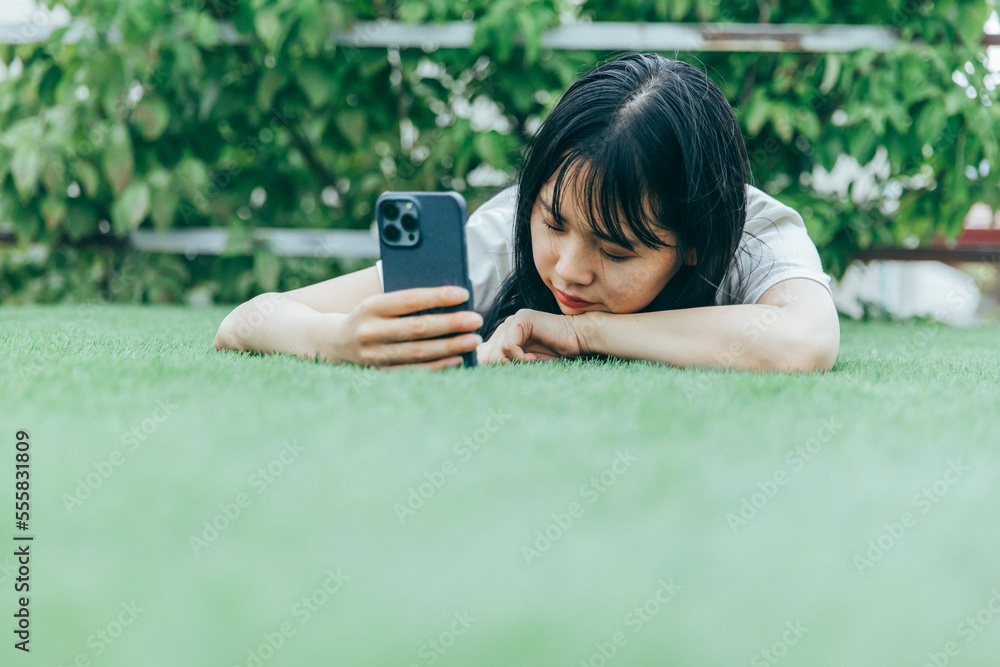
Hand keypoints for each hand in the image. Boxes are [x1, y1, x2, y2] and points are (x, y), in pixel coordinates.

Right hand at [332, 286, 481, 369]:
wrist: (332, 342)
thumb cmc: (368, 316)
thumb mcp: (378, 302)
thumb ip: (405, 301)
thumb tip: (449, 298)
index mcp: (370, 306)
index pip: (408, 299)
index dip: (436, 296)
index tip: (462, 293)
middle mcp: (370, 331)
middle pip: (417, 327)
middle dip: (450, 324)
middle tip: (476, 319)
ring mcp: (374, 355)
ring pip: (418, 351)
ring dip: (450, 346)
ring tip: (473, 339)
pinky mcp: (380, 372)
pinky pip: (414, 370)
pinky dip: (438, 365)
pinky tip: (458, 359)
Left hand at [477, 308, 587, 364]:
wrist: (579, 339)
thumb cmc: (555, 354)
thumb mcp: (524, 363)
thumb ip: (504, 364)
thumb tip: (480, 368)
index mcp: (503, 335)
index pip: (482, 354)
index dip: (491, 368)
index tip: (509, 375)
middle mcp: (505, 326)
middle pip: (486, 354)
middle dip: (503, 367)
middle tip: (522, 368)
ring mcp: (512, 320)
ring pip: (497, 351)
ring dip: (514, 363)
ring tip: (530, 362)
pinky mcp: (522, 318)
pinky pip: (509, 345)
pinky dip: (520, 357)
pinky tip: (533, 358)